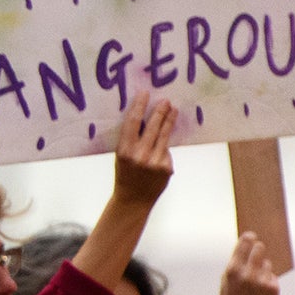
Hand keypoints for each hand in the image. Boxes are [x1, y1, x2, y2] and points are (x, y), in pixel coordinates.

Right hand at [112, 91, 176, 208]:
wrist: (133, 200)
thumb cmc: (125, 175)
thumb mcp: (121, 156)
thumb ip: (130, 140)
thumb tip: (143, 119)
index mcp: (124, 150)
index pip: (132, 123)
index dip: (139, 106)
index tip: (145, 94)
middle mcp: (140, 155)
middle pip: (153, 126)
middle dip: (160, 111)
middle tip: (166, 101)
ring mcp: (155, 161)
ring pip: (164, 136)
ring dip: (169, 121)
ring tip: (173, 110)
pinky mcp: (167, 167)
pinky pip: (166, 152)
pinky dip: (164, 149)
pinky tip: (160, 151)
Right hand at [217, 233, 279, 294]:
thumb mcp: (225, 283)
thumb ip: (234, 266)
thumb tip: (246, 248)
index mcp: (232, 270)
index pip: (244, 243)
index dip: (248, 238)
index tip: (251, 235)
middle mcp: (248, 274)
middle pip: (260, 248)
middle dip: (259, 249)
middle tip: (258, 250)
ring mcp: (262, 281)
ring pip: (267, 264)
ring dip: (263, 269)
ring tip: (255, 284)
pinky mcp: (274, 289)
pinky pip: (273, 277)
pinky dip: (268, 282)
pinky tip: (261, 293)